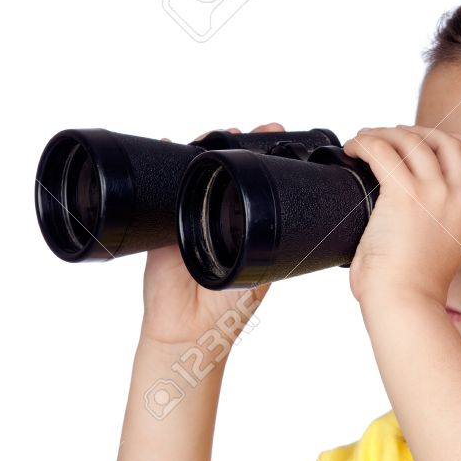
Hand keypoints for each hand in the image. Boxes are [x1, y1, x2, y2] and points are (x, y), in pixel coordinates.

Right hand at [139, 123, 284, 347]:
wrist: (190, 330)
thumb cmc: (228, 309)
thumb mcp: (262, 272)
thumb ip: (272, 247)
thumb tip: (298, 220)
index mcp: (244, 226)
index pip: (256, 181)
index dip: (266, 156)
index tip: (277, 135)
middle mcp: (217, 216)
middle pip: (224, 169)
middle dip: (237, 144)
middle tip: (255, 130)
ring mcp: (188, 216)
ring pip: (196, 173)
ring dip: (205, 147)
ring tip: (223, 132)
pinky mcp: (162, 223)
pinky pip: (163, 189)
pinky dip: (165, 163)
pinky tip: (169, 142)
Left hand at [343, 125, 460, 305]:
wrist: (405, 303)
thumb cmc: (415, 286)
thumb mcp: (448, 245)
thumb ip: (442, 217)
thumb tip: (411, 196)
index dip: (456, 140)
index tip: (430, 141)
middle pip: (446, 140)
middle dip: (417, 132)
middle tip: (392, 138)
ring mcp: (437, 194)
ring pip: (413, 141)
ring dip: (387, 134)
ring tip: (367, 140)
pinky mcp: (405, 195)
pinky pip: (383, 151)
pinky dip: (366, 142)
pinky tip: (354, 148)